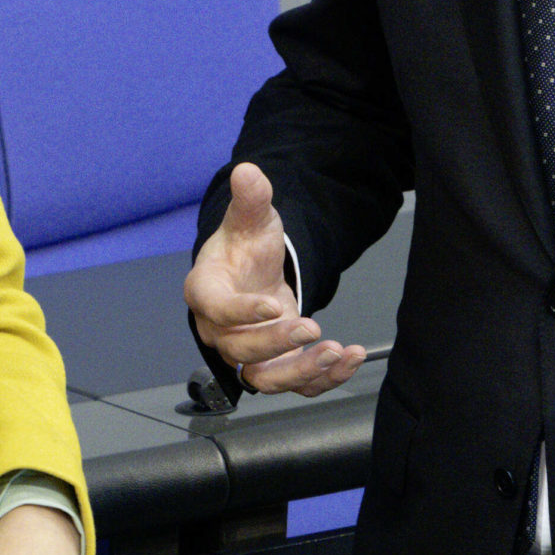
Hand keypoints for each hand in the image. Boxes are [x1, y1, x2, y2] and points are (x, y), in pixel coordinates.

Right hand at [183, 163, 365, 395]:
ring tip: (335, 354)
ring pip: (265, 378)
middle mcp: (220, 329)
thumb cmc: (243, 248)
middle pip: (240, 349)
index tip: (272, 305)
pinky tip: (349, 359)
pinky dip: (323, 379)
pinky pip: (293, 383)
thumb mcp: (251, 219)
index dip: (241, 312)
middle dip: (277, 343)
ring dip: (301, 371)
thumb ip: (251, 198)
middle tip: (311, 327)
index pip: (215, 308)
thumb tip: (248, 171)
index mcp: (206, 291)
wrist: (252, 273)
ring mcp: (246, 351)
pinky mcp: (274, 365)